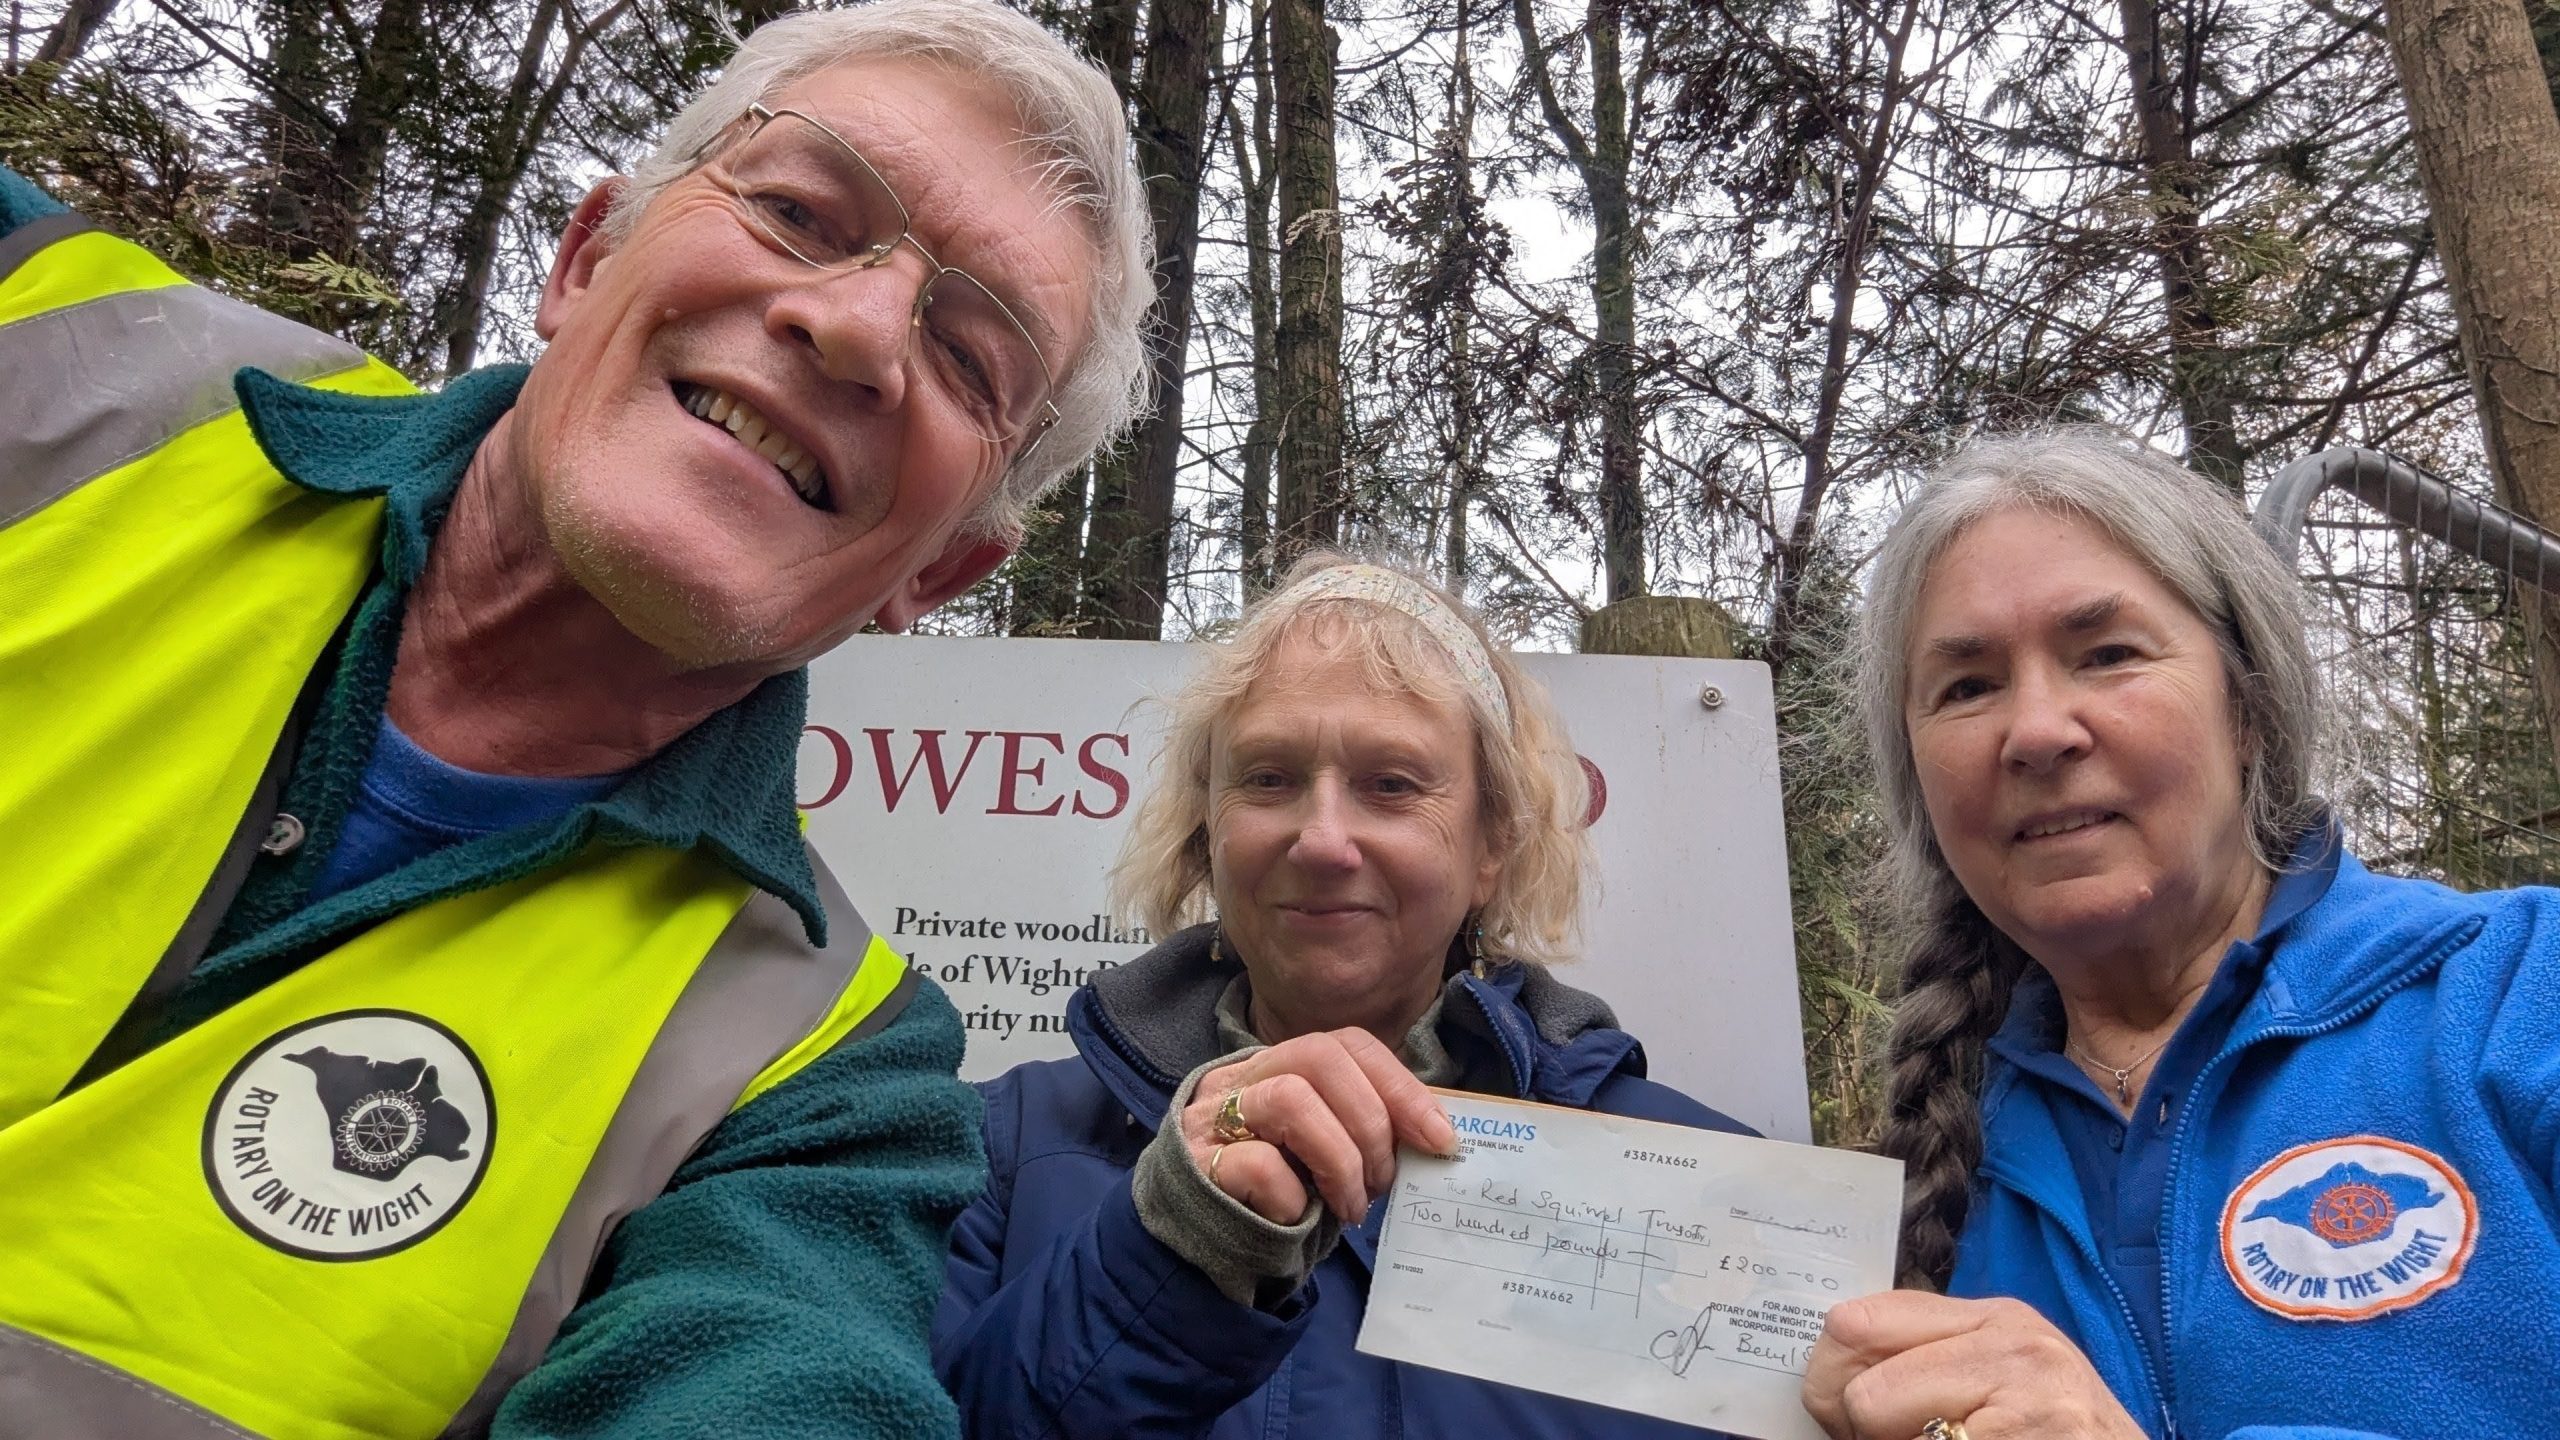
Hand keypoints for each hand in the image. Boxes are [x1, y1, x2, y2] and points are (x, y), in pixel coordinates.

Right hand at [1180, 1029, 1457, 1224]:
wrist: (1196, 1248)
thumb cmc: (1273, 1197)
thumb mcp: (1322, 1151)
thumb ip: (1362, 1130)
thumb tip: (1437, 1136)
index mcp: (1279, 1067)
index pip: (1345, 1044)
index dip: (1400, 1085)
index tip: (1440, 1138)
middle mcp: (1241, 1078)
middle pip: (1318, 1056)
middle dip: (1372, 1122)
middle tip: (1383, 1182)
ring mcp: (1213, 1118)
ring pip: (1291, 1098)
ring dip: (1340, 1159)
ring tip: (1350, 1206)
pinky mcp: (1198, 1165)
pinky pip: (1258, 1163)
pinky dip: (1293, 1196)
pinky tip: (1296, 1219)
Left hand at [1801, 1292, 2147, 1439]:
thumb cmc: (2057, 1437)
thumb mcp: (1998, 1378)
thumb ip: (1922, 1360)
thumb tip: (1824, 1377)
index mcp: (1997, 1318)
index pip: (1855, 1323)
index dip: (1832, 1378)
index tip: (1854, 1414)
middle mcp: (2016, 1346)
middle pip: (1860, 1388)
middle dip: (1863, 1430)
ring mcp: (2033, 1402)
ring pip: (1879, 1425)